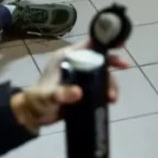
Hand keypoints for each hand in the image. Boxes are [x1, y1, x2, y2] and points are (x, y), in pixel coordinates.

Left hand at [10, 41, 129, 133]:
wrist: (33, 116)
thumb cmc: (37, 101)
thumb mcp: (47, 96)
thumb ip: (61, 93)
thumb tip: (78, 93)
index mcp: (65, 58)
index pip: (88, 45)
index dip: (104, 42)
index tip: (118, 43)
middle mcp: (75, 64)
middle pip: (98, 58)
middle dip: (112, 63)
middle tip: (125, 67)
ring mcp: (80, 76)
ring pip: (101, 74)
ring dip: (110, 83)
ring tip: (113, 98)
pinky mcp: (83, 89)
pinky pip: (99, 86)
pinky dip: (107, 91)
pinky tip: (111, 100)